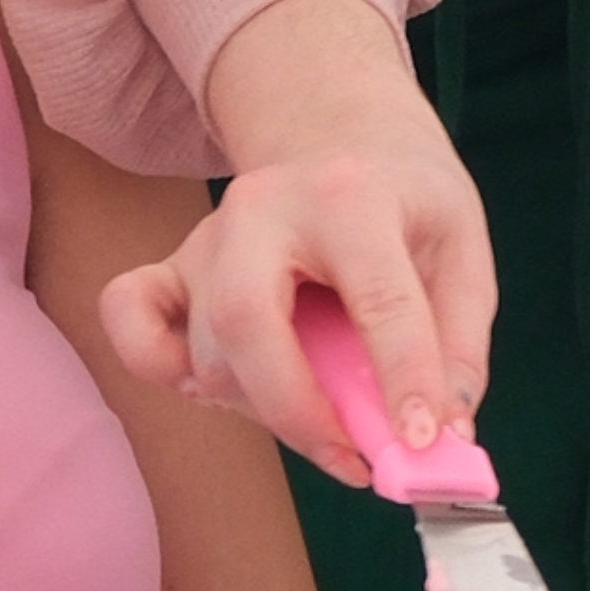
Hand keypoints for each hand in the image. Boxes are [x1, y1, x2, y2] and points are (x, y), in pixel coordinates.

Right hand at [98, 0, 495, 481]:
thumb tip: (445, 435)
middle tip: (351, 456)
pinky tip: (219, 386)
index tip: (424, 443)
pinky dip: (159, 365)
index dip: (403, 380)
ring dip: (260, 407)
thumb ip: (458, 343)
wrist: (340, 134)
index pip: (378, 298)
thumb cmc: (403, 198)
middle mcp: (264, 208)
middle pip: (245, 320)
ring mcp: (208, 235)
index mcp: (351, 196)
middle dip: (297, 411)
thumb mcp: (461, 245)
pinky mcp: (172, 263)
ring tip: (316, 414)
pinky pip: (128, 317)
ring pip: (203, 346)